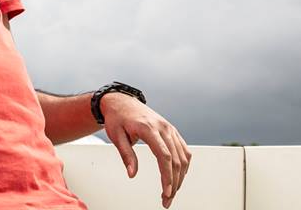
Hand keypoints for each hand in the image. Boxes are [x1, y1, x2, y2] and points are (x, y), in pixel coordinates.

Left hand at [101, 93, 191, 207]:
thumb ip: (126, 155)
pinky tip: (179, 176)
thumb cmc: (118, 117)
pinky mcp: (171, 130)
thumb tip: (132, 173)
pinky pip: (183, 149)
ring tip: (172, 191)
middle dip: (174, 182)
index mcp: (149, 128)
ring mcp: (169, 128)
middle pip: (176, 159)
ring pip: (183, 156)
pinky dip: (184, 164)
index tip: (166, 192)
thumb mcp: (116, 136)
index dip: (167, 176)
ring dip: (180, 176)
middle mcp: (163, 127)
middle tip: (167, 199)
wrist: (121, 101)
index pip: (164, 156)